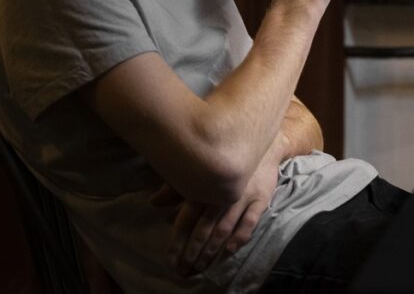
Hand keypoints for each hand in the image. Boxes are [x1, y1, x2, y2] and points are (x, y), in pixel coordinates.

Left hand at [153, 152, 280, 276]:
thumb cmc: (223, 158)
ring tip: (202, 266)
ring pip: (224, 228)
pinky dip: (240, 236)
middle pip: (204, 228)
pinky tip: (230, 249)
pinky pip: (250, 221)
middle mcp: (221, 194)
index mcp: (203, 187)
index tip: (170, 260)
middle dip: (192, 252)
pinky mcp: (260, 198)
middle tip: (184, 270)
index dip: (177, 241)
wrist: (260, 144)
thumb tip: (152, 202)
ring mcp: (242, 197)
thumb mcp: (197, 169)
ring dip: (212, 250)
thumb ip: (174, 188)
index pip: (186, 219)